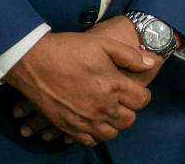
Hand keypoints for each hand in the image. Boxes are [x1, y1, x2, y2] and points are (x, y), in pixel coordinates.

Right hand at [4, 31, 160, 145]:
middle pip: (128, 120)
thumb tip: (151, 63)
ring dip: (113, 124)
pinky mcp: (66, 126)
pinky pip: (87, 140)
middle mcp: (101, 106)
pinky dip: (94, 135)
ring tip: (108, 111)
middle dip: (130, 110)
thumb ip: (131, 56)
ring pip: (109, 134)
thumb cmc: (70, 49)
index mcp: (114, 86)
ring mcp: (83, 119)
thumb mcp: (105, 44)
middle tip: (122, 100)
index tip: (136, 90)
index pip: (142, 101)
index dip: (143, 95)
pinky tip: (93, 123)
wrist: (33, 60)